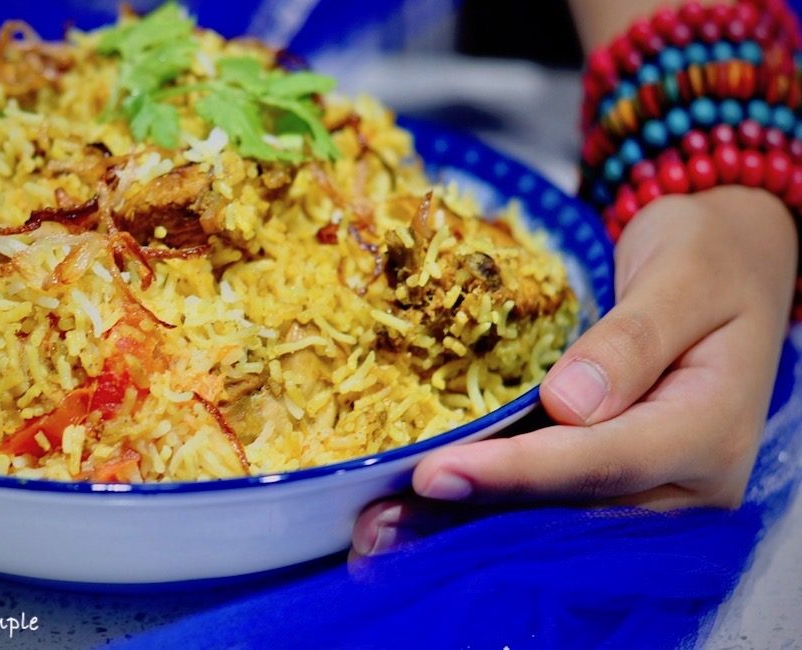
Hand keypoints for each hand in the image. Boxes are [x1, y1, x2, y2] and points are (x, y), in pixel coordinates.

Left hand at [352, 186, 796, 556]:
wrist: (737, 268)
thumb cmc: (712, 260)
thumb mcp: (683, 276)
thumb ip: (632, 339)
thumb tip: (571, 403)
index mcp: (711, 429)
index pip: (602, 462)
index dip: (517, 472)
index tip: (437, 472)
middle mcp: (688, 483)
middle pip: (573, 513)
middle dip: (477, 517)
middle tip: (384, 521)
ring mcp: (657, 492)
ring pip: (558, 523)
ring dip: (472, 527)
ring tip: (386, 527)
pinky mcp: (625, 485)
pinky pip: (557, 505)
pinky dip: (492, 508)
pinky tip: (429, 510)